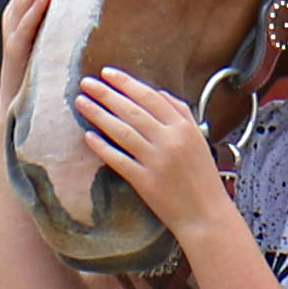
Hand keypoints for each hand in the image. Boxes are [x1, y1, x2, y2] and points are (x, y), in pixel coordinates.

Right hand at [0, 0, 65, 113]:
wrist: (23, 108)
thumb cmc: (45, 72)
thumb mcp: (58, 38)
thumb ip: (68, 19)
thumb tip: (97, 0)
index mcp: (25, 12)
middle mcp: (16, 17)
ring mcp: (13, 33)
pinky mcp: (16, 52)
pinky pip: (26, 27)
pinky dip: (36, 8)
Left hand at [75, 66, 226, 235]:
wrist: (206, 215)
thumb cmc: (202, 178)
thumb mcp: (199, 140)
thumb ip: (182, 114)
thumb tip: (159, 93)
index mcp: (185, 129)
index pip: (151, 98)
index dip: (127, 84)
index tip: (108, 73)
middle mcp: (171, 141)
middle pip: (133, 111)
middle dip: (107, 94)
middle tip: (86, 83)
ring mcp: (157, 161)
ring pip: (122, 132)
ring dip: (99, 115)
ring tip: (81, 102)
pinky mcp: (145, 181)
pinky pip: (118, 159)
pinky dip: (102, 147)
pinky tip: (88, 136)